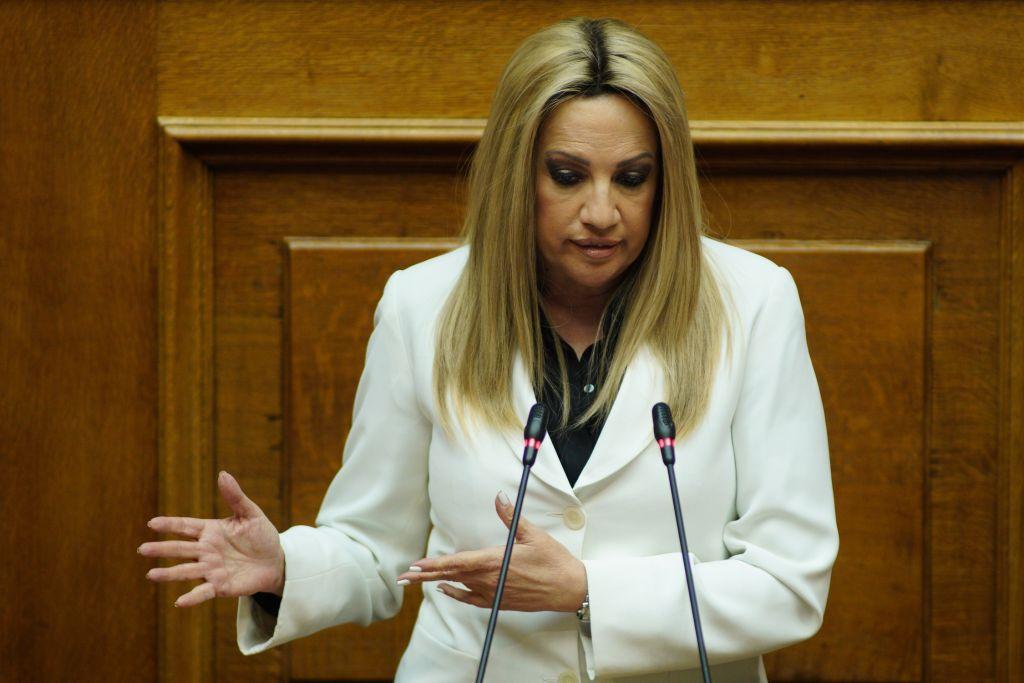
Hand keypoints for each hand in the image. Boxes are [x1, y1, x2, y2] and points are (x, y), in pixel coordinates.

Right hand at [140, 471, 284, 606]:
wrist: (275, 561)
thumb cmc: (261, 535)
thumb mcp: (250, 514)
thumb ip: (235, 497)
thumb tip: (223, 474)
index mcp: (210, 531)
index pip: (186, 526)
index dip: (170, 525)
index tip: (152, 523)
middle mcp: (206, 551)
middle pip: (180, 549)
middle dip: (161, 549)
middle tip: (142, 549)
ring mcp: (211, 569)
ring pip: (186, 571)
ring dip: (169, 573)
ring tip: (151, 574)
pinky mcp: (220, 586)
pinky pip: (203, 592)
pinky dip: (192, 597)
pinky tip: (179, 602)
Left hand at [396, 492, 586, 611]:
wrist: (569, 589)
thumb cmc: (553, 561)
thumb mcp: (533, 535)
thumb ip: (511, 517)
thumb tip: (499, 497)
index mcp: (494, 562)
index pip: (456, 563)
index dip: (434, 564)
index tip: (415, 565)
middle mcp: (489, 580)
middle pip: (451, 576)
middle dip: (425, 576)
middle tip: (403, 577)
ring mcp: (493, 593)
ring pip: (458, 587)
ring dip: (437, 582)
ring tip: (417, 581)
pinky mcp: (499, 602)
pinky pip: (471, 600)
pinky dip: (456, 595)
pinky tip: (445, 591)